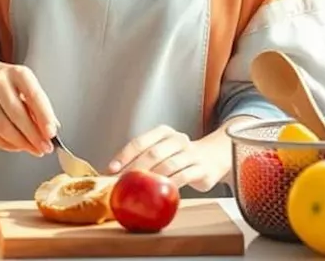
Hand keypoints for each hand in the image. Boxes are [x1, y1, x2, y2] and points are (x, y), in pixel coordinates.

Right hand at [0, 60, 58, 155]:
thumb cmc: (12, 84)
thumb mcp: (29, 87)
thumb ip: (40, 107)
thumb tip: (50, 132)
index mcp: (18, 73)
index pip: (33, 95)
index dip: (44, 116)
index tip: (51, 134)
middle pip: (16, 114)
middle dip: (33, 136)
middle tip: (45, 148)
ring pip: (3, 128)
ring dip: (21, 143)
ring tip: (34, 149)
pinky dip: (8, 145)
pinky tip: (19, 146)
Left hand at [108, 125, 231, 192]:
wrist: (212, 156)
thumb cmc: (178, 155)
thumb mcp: (162, 149)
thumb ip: (142, 157)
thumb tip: (112, 173)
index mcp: (163, 132)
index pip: (140, 142)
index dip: (124, 156)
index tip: (111, 169)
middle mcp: (177, 139)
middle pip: (153, 153)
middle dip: (136, 169)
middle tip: (123, 183)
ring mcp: (191, 153)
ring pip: (168, 165)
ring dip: (152, 179)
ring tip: (139, 190)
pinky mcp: (201, 168)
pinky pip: (183, 177)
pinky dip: (170, 185)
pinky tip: (160, 193)